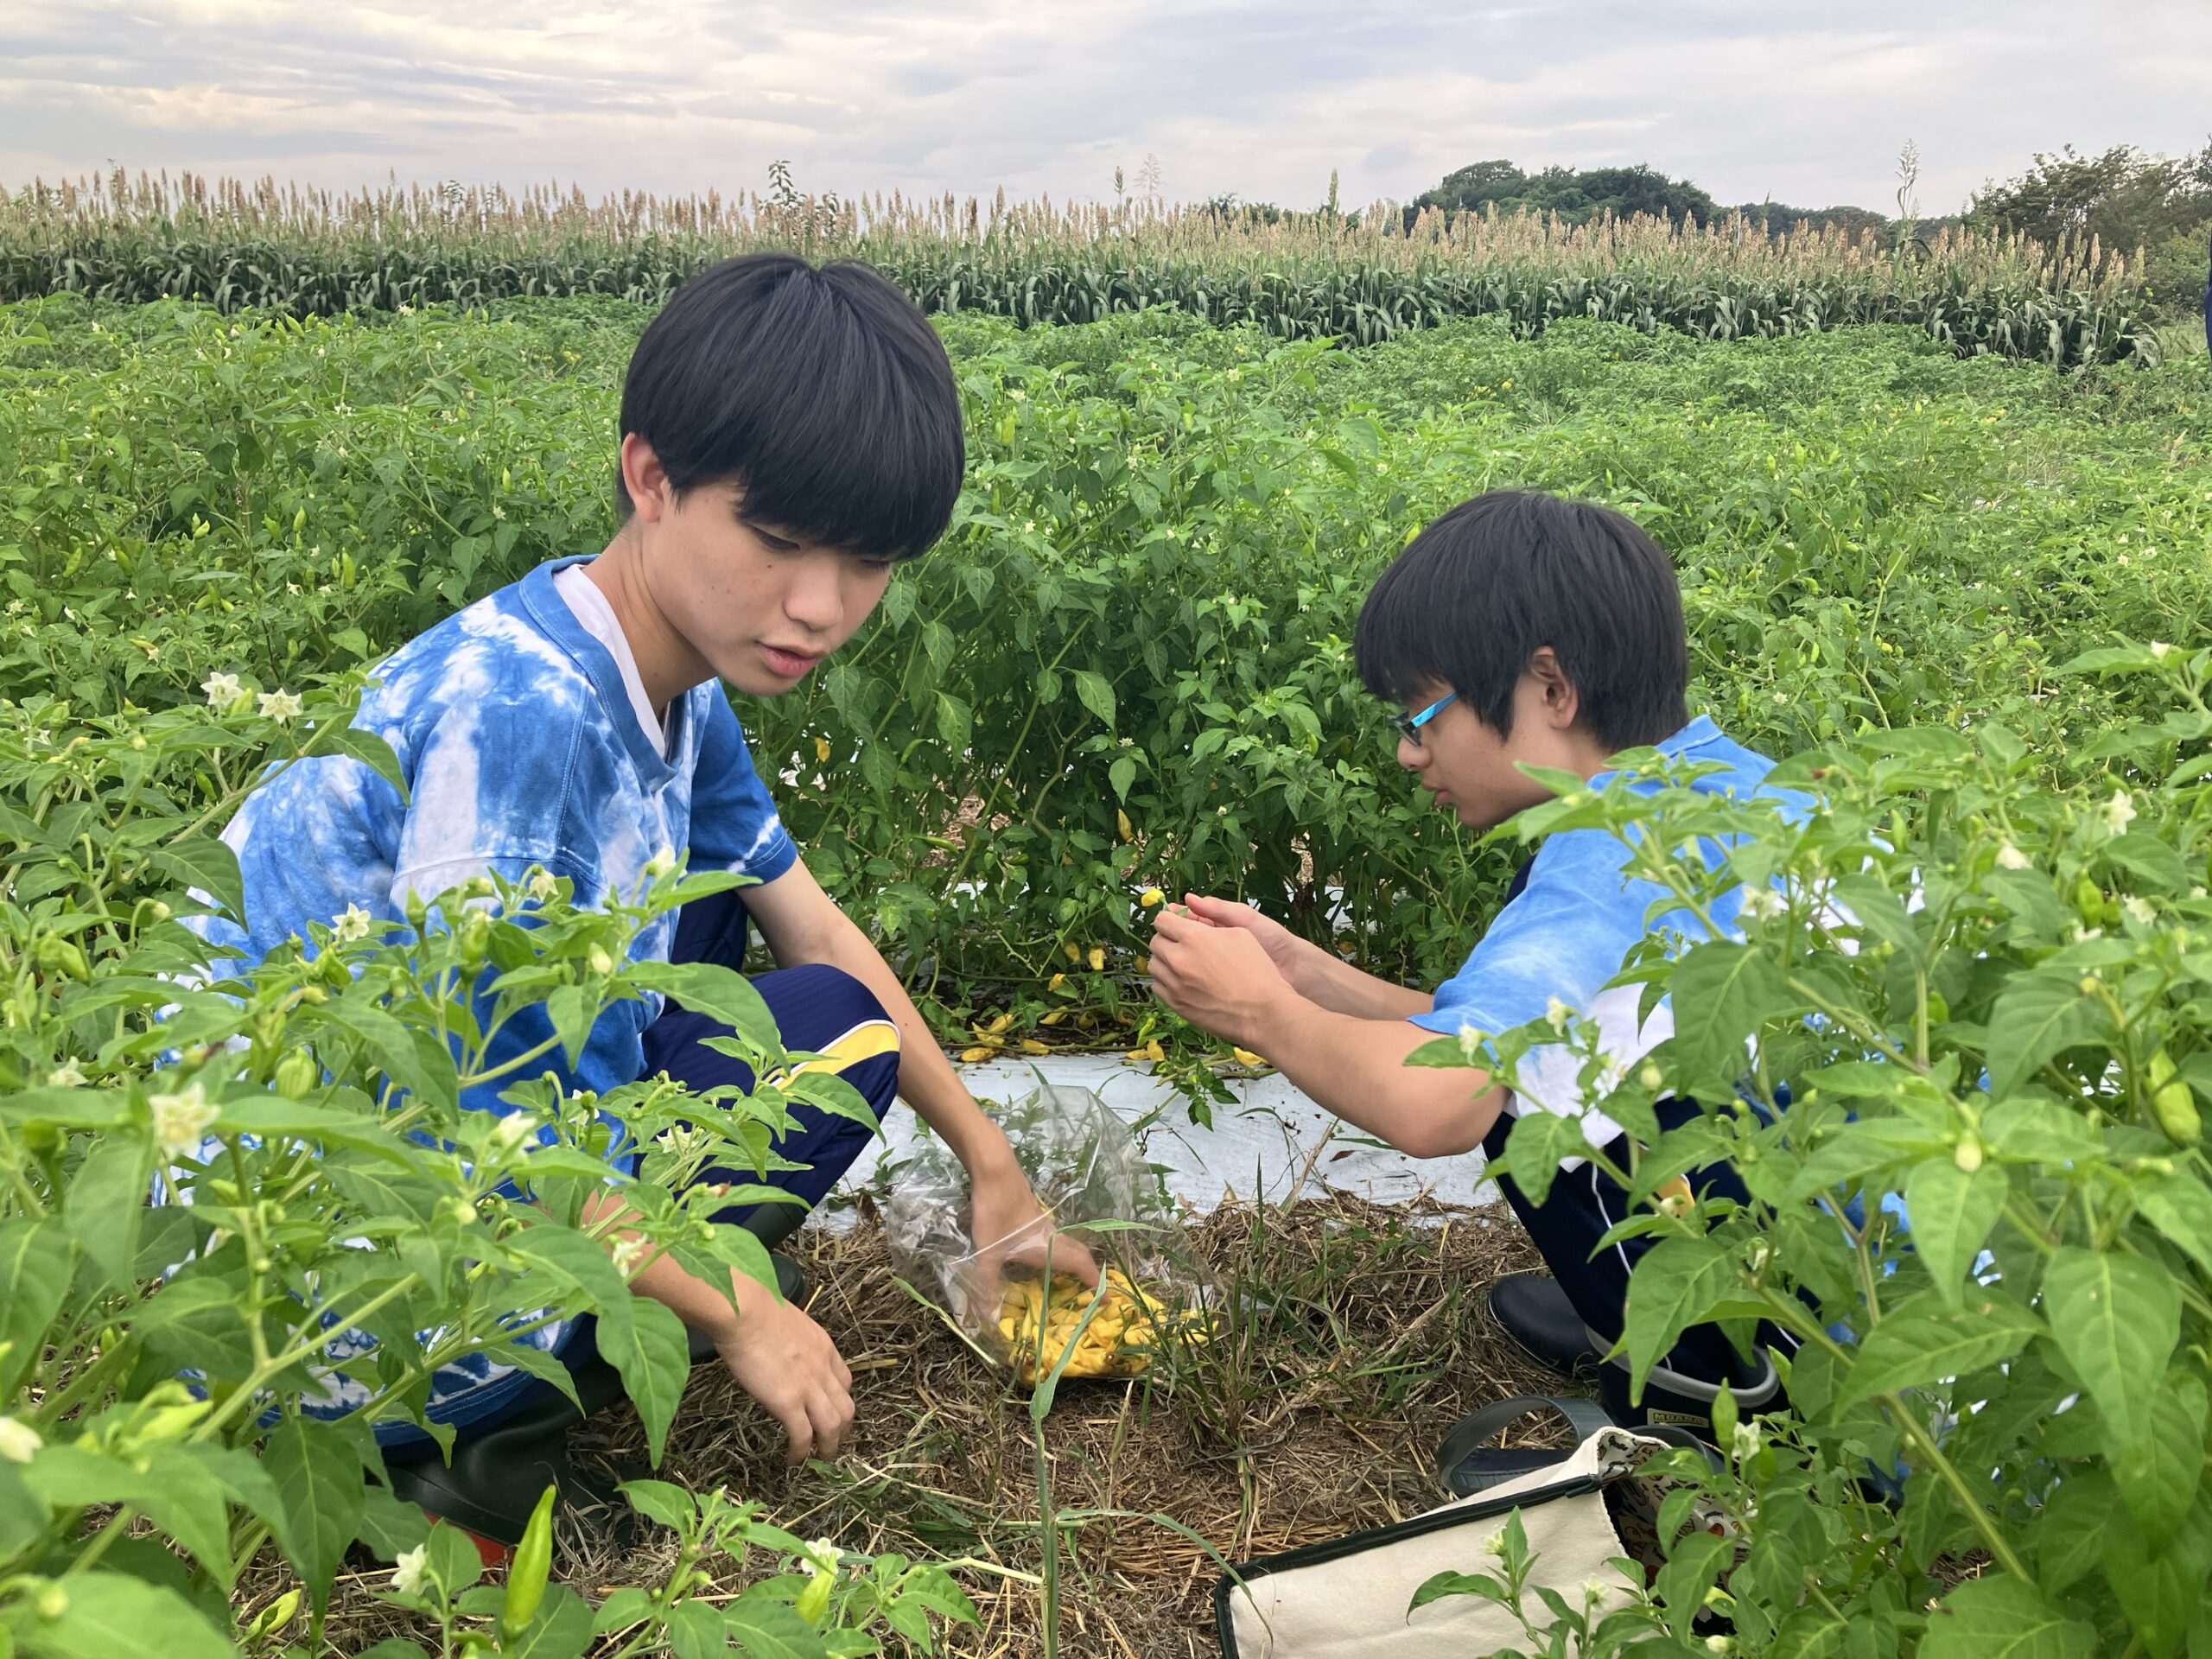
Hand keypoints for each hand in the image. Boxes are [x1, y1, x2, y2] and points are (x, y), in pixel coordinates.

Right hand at [713, 1286, 853, 1464]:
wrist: (744, 1311)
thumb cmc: (755, 1309)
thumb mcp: (789, 1323)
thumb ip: (794, 1342)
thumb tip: (781, 1350)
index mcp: (824, 1348)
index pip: (845, 1381)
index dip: (840, 1401)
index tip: (831, 1412)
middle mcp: (823, 1369)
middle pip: (846, 1409)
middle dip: (842, 1430)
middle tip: (831, 1444)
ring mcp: (808, 1387)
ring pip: (832, 1427)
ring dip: (829, 1447)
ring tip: (819, 1459)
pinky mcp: (788, 1402)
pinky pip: (803, 1436)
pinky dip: (801, 1452)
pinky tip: (793, 1460)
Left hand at [968, 1163, 1099, 1310]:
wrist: (994, 1170)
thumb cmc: (995, 1212)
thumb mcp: (987, 1253)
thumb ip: (987, 1285)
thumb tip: (986, 1318)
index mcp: (1048, 1247)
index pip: (1081, 1265)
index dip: (1096, 1283)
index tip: (1107, 1299)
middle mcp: (1051, 1235)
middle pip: (1079, 1253)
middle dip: (1089, 1272)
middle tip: (1092, 1290)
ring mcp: (1042, 1223)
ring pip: (1067, 1243)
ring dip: (1074, 1260)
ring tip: (1070, 1276)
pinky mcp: (1032, 1214)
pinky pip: (1054, 1236)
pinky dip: (1058, 1250)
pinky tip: (1041, 1254)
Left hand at [1149, 902, 1295, 1047]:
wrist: (1262, 1012)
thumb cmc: (1257, 970)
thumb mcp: (1240, 933)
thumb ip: (1210, 923)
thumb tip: (1190, 922)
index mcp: (1194, 937)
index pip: (1162, 920)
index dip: (1170, 919)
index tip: (1177, 924)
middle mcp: (1178, 959)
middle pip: (1155, 941)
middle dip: (1167, 939)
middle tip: (1183, 944)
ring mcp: (1174, 984)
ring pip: (1154, 965)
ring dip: (1164, 961)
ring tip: (1183, 964)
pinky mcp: (1175, 1004)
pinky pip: (1157, 987)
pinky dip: (1166, 981)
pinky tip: (1183, 982)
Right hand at [1174, 893, 1318, 991]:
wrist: (1295, 970)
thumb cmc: (1272, 940)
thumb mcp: (1245, 920)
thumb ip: (1218, 909)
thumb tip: (1188, 899)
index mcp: (1219, 926)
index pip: (1189, 920)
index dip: (1176, 918)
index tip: (1163, 918)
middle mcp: (1213, 946)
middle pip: (1184, 940)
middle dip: (1172, 938)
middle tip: (1161, 938)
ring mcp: (1213, 966)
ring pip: (1186, 960)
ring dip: (1176, 958)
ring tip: (1167, 956)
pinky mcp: (1216, 983)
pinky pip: (1196, 978)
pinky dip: (1186, 976)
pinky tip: (1179, 975)